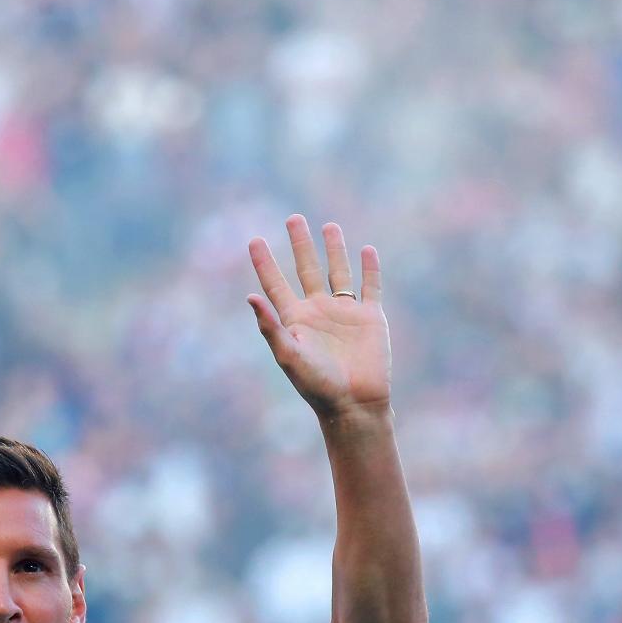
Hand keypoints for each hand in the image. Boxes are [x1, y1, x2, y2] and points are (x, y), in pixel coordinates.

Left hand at [247, 215, 391, 420]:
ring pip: (338, 272)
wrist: (354, 404)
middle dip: (300, 244)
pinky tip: (367, 250)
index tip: (254, 240)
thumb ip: (271, 326)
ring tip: (329, 226)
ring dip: (334, 249)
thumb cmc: (317, 385)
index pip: (275, 284)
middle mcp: (318, 312)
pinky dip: (370, 269)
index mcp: (296, 320)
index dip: (264, 263)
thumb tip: (250, 297)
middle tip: (293, 218)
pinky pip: (370, 287)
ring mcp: (345, 313)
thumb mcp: (289, 356)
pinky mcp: (371, 318)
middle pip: (307, 269)